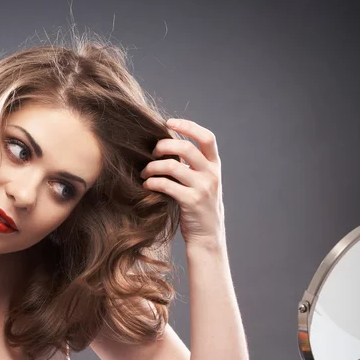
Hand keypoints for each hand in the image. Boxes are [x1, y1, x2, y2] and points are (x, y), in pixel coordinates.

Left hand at [140, 118, 224, 248]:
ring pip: (173, 166)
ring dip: (153, 166)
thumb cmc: (199, 207)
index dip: (188, 126)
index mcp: (215, 166)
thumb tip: (168, 145)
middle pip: (186, 147)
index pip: (207, 137)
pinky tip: (146, 185)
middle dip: (164, 145)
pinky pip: (166, 185)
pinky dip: (152, 182)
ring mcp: (203, 188)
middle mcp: (211, 174)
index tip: (169, 122)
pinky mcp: (191, 202)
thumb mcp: (203, 183)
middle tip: (151, 152)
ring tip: (144, 173)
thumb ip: (193, 166)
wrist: (207, 237)